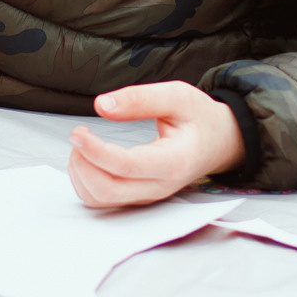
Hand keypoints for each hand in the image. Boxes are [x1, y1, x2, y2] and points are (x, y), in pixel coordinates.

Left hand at [67, 81, 245, 208]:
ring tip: (84, 143)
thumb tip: (102, 105)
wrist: (218, 143)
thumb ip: (141, 98)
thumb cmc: (198, 118)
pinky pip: (100, 199)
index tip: (78, 132)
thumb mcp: (177, 96)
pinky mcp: (136, 197)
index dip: (96, 151)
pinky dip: (84, 180)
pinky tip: (88, 157)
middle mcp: (160, 186)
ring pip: (100, 199)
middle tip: (79, 134)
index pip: (128, 166)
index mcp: (174, 161)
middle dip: (83, 163)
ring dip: (81, 172)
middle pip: (108, 190)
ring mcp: (147, 195)